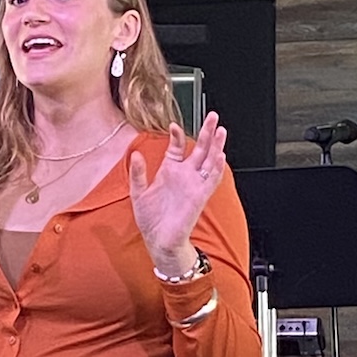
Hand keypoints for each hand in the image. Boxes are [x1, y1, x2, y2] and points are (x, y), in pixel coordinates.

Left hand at [128, 113, 227, 277]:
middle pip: (200, 148)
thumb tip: (135, 154)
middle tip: (212, 116)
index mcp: (170, 171)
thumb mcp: (138, 193)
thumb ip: (138, 173)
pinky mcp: (200, 196)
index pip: (177, 147)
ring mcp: (194, 185)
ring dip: (216, 146)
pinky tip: (220, 156)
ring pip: (210, 160)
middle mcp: (185, 176)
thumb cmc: (151, 219)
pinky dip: (217, 168)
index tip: (173, 125)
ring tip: (221, 130)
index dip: (177, 135)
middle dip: (207, 132)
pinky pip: (212, 180)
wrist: (158, 240)